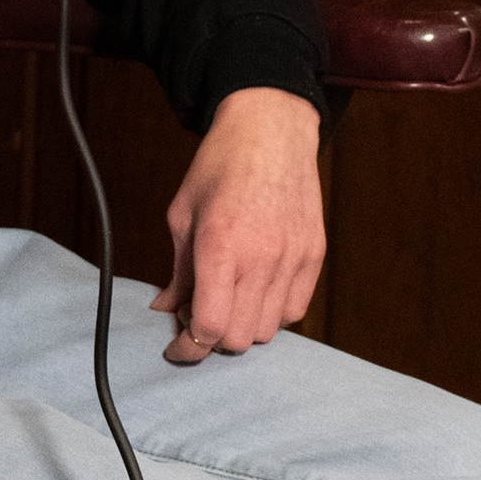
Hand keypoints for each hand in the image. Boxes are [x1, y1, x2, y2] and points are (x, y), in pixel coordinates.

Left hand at [150, 88, 325, 360]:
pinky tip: (255, 290)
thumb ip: (177, 271)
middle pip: (240, 339)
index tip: (177, 348)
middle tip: (197, 316)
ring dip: (243, 326)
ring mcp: (293, 258)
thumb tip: (166, 310)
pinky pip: (295, 311)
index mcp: (219, 245)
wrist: (270, 131)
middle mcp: (260, 258)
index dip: (189, 348)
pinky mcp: (314, 256)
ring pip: (269, 331)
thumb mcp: (182, 215)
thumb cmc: (219, 167)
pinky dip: (272, 313)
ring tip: (227, 298)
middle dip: (213, 339)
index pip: (210, 327)